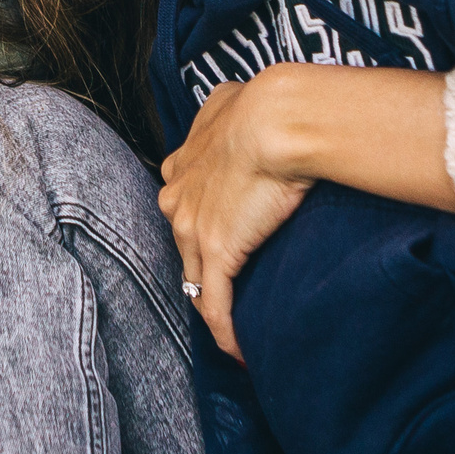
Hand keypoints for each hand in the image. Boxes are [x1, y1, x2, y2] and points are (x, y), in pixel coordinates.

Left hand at [158, 71, 320, 361]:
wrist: (277, 119)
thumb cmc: (266, 104)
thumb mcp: (233, 100)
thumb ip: (228, 109)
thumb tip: (238, 103)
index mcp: (182, 164)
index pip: (184, 206)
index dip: (202, 224)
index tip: (224, 237)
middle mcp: (178, 197)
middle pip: (184, 245)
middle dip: (204, 267)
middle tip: (233, 288)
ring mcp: (193, 229)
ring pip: (196, 279)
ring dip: (215, 305)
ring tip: (235, 328)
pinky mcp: (217, 254)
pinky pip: (216, 305)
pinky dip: (226, 332)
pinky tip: (239, 354)